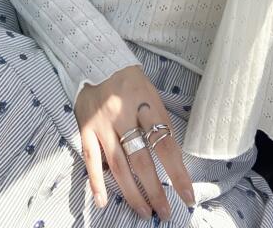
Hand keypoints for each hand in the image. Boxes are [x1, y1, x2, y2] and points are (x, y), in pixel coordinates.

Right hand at [74, 64, 195, 221]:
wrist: (97, 60)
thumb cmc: (131, 81)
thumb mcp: (151, 95)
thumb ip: (159, 124)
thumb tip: (173, 161)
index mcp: (146, 103)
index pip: (165, 143)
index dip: (177, 172)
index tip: (187, 195)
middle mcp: (123, 114)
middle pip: (142, 159)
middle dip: (155, 190)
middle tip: (166, 212)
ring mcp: (102, 123)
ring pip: (118, 165)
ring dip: (132, 193)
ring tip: (144, 212)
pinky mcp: (85, 128)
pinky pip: (91, 159)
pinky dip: (97, 182)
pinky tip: (103, 201)